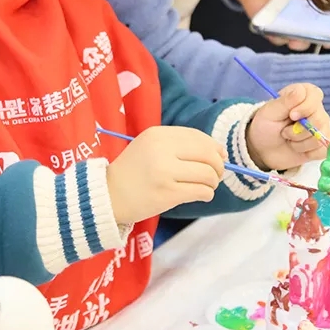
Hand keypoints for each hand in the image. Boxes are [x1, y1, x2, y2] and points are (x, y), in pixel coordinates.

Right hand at [106, 126, 225, 223]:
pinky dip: (207, 194)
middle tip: (216, 174)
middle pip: (207, 154)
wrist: (109, 195)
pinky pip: (201, 191)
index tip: (220, 156)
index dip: (214, 147)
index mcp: (158, 134)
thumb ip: (180, 144)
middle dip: (218, 165)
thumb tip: (219, 151)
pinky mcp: (167, 194)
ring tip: (208, 186)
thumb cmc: (134, 171)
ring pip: (207, 174)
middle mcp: (161, 150)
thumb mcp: (150, 146)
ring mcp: (164, 172)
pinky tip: (202, 195)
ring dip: (213, 181)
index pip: (197, 137)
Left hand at [232, 0, 329, 50]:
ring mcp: (288, 26)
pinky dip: (281, 37)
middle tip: (328, 42)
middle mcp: (303, 19)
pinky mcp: (271, 31)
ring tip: (300, 39)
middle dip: (324, 40)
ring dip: (301, 42)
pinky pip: (279, 39)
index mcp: (315, 6)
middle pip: (318, 35)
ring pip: (299, 41)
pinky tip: (281, 32)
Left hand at [246, 83, 329, 170]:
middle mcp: (317, 110)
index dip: (304, 107)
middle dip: (297, 130)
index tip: (291, 114)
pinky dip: (304, 152)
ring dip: (298, 142)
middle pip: (319, 120)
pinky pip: (321, 151)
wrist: (263, 148)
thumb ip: (286, 101)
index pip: (315, 95)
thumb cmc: (266, 125)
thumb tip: (300, 90)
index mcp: (305, 95)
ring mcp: (322, 128)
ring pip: (319, 138)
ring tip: (288, 138)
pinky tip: (296, 147)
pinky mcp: (322, 145)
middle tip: (284, 131)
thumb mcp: (270, 111)